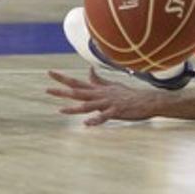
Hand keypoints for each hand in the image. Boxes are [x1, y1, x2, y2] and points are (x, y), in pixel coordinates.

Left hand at [46, 69, 163, 125]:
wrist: (147, 100)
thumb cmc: (129, 94)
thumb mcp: (112, 85)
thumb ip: (98, 80)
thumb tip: (89, 70)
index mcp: (98, 89)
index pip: (77, 82)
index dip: (63, 78)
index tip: (50, 73)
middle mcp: (100, 94)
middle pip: (78, 92)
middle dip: (62, 91)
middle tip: (46, 89)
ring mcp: (108, 103)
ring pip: (88, 105)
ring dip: (73, 109)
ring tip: (60, 110)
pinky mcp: (116, 112)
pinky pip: (104, 117)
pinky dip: (95, 120)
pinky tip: (87, 123)